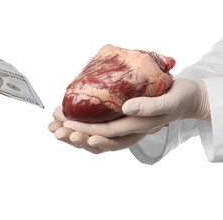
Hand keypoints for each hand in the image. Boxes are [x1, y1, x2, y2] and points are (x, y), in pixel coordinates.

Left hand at [49, 78, 209, 152]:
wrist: (183, 98)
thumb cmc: (177, 99)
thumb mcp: (168, 100)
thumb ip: (149, 106)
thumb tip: (126, 108)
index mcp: (136, 129)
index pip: (108, 134)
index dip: (88, 131)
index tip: (70, 127)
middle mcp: (125, 131)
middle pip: (96, 139)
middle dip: (74, 135)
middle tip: (56, 129)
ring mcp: (120, 126)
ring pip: (92, 135)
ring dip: (72, 131)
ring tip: (54, 125)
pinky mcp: (116, 118)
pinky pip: (95, 125)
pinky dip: (79, 123)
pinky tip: (65, 117)